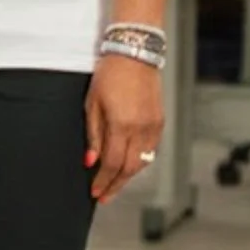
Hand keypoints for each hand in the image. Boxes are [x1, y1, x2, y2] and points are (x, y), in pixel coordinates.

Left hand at [84, 54, 163, 203]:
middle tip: (104, 195)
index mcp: (122, 125)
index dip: (103, 181)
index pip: (112, 163)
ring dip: (127, 175)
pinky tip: (129, 163)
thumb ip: (93, 135)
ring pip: (142, 162)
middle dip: (116, 185)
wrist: (134, 54)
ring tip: (114, 182)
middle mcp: (141, 129)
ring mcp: (153, 126)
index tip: (95, 191)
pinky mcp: (160, 121)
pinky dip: (139, 161)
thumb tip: (90, 160)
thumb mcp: (92, 104)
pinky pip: (150, 150)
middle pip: (130, 169)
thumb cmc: (110, 74)